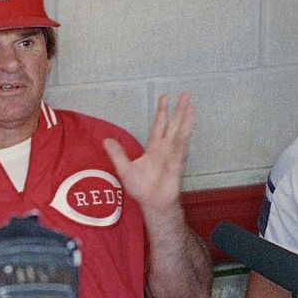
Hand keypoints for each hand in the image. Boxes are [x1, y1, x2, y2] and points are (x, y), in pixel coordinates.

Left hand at [104, 93, 193, 214]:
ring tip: (191, 104)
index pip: (159, 125)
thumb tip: (106, 140)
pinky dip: (185, 136)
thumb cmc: (141, 188)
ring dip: (186, 118)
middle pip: (174, 124)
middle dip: (179, 110)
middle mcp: (166, 148)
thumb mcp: (124, 169)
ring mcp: (173, 155)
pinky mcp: (177, 163)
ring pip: (180, 132)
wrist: (152, 203)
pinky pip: (181, 147)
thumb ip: (117, 154)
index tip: (165, 98)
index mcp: (154, 147)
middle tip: (185, 94)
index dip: (162, 112)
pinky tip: (189, 125)